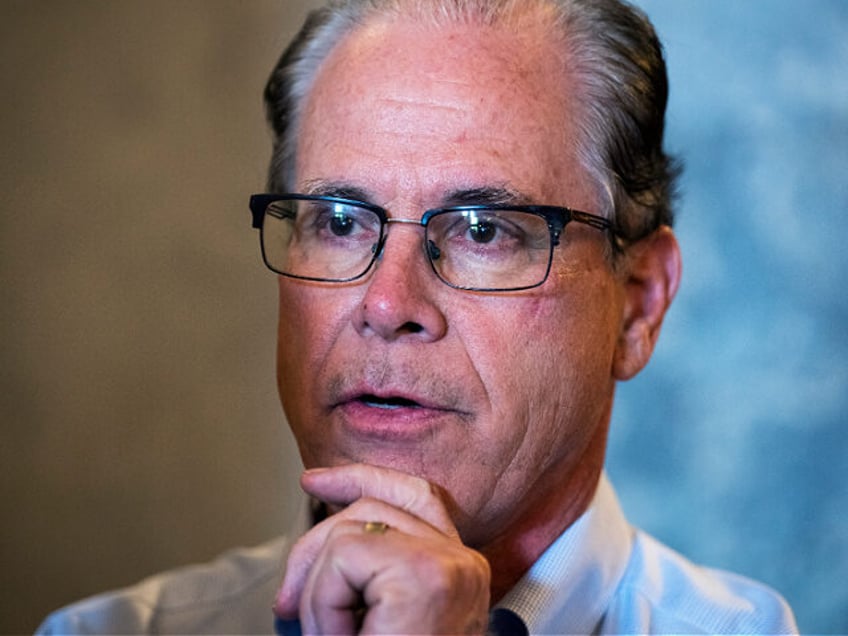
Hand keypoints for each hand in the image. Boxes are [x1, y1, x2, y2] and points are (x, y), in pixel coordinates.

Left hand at [274, 464, 490, 634]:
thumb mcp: (373, 621)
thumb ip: (363, 574)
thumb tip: (314, 542)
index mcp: (457, 570)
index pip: (415, 495)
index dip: (361, 478)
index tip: (312, 482)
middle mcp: (464, 562)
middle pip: (373, 506)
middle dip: (312, 549)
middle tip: (287, 608)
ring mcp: (450, 565)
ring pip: (348, 532)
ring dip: (318, 593)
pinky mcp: (427, 575)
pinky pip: (343, 557)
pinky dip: (323, 605)